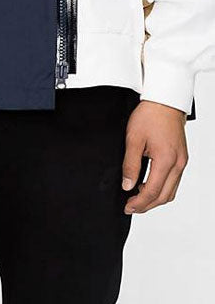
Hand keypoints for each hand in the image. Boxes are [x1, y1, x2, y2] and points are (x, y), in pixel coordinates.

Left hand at [122, 100, 187, 214]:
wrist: (164, 102)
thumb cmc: (149, 116)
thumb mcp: (133, 139)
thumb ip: (130, 164)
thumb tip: (127, 185)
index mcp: (166, 160)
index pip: (153, 191)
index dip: (139, 202)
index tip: (127, 206)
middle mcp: (178, 164)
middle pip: (165, 196)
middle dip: (147, 205)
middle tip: (131, 207)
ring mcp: (182, 162)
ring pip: (171, 190)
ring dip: (155, 198)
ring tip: (137, 198)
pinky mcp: (181, 158)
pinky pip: (173, 181)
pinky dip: (162, 188)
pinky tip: (148, 185)